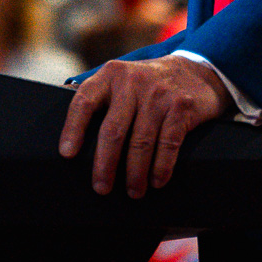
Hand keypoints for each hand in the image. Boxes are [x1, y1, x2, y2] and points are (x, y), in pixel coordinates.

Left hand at [59, 54, 228, 197]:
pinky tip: (156, 180)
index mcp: (111, 75)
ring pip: (141, 141)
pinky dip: (161, 166)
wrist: (193, 71)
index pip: (85, 101)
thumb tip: (67, 132)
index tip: (67, 154)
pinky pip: (168, 143)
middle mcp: (133, 81)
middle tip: (101, 187)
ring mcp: (159, 93)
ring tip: (133, 191)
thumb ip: (97, 97)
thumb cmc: (147, 85)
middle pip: (113, 130)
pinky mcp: (181, 106)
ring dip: (135, 173)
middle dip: (105, 164)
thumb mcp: (120, 80)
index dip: (74, 128)